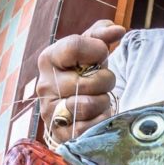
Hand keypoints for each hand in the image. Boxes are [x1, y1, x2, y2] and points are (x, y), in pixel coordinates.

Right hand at [36, 20, 125, 143]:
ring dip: (103, 102)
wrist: (74, 108)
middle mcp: (44, 85)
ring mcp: (50, 111)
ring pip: (90, 104)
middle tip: (102, 83)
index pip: (75, 46)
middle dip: (106, 80)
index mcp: (49, 58)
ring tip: (98, 99)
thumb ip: (102, 34)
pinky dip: (100, 120)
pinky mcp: (59, 134)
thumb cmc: (84, 73)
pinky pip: (89, 127)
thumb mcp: (91, 49)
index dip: (97, 50)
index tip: (102, 55)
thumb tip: (118, 30)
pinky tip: (96, 116)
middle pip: (90, 79)